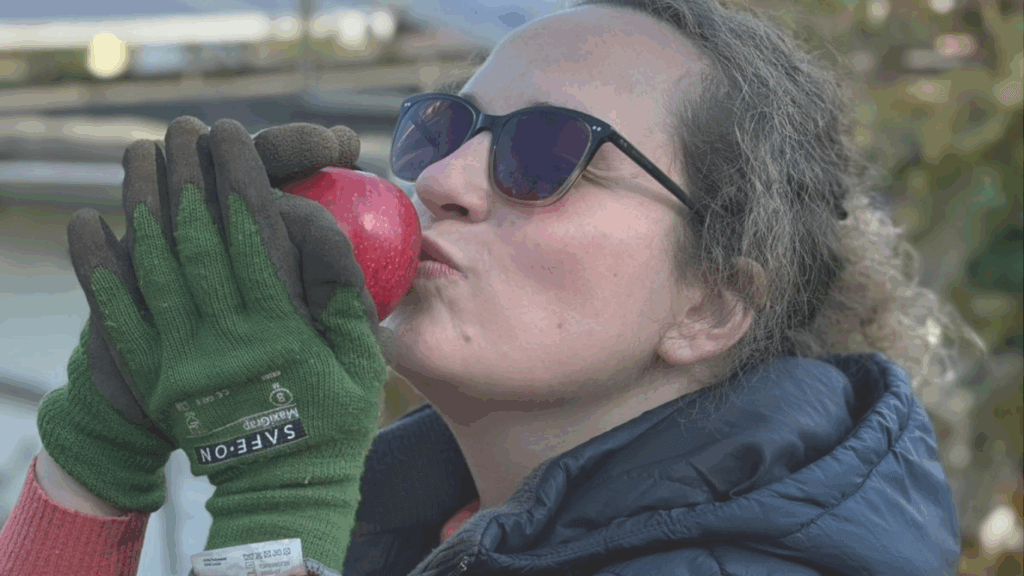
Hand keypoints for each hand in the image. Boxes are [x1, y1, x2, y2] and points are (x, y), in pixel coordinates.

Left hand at [35, 117, 374, 533]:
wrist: (282, 490)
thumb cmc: (332, 422)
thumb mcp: (360, 360)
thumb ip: (342, 295)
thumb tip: (321, 230)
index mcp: (283, 327)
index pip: (252, 232)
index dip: (237, 176)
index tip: (230, 135)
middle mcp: (227, 335)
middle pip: (197, 235)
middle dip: (188, 173)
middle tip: (183, 128)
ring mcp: (184, 357)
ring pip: (155, 263)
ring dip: (143, 201)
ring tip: (142, 153)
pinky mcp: (157, 376)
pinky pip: (120, 312)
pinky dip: (100, 265)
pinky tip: (90, 222)